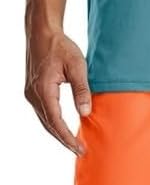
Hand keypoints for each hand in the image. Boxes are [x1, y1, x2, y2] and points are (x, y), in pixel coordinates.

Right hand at [24, 26, 91, 154]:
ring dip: (58, 132)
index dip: (68, 137)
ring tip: (73, 143)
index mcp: (43, 90)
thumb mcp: (77, 66)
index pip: (56, 122)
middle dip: (63, 139)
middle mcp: (33, 95)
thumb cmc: (60, 47)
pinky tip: (63, 127)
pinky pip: (42, 112)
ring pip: (44, 120)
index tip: (79, 148)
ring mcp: (30, 93)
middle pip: (48, 125)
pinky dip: (53, 122)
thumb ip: (81, 90)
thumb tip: (85, 113)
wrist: (42, 33)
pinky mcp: (32, 91)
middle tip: (79, 151)